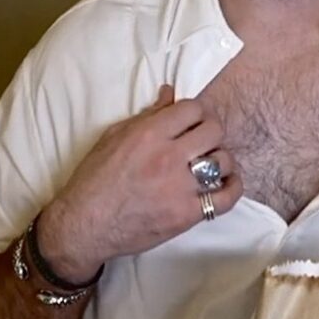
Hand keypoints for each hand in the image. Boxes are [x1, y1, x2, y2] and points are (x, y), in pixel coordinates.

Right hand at [37, 85, 242, 281]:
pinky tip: (227, 182)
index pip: (192, 108)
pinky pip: (226, 198)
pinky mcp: (186, 214)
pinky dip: (232, 187)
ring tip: (209, 163)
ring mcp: (180, 187)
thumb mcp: (113, 137)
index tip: (191, 120)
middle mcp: (168, 157)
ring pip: (223, 161)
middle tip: (202, 140)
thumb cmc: (94, 179)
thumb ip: (147, 115)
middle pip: (214, 130)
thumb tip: (170, 93)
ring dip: (219, 159)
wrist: (85, 225)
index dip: (195, 112)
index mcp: (149, 134)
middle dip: (211, 131)